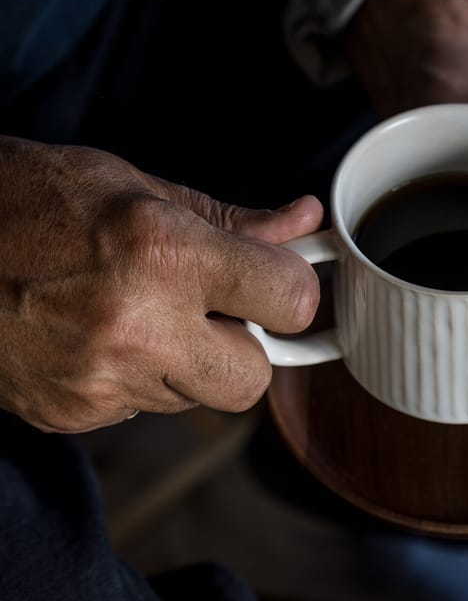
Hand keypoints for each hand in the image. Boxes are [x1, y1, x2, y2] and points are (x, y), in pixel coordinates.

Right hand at [0, 136, 323, 432]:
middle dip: (246, 347)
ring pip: (195, 398)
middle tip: (210, 307)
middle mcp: (137, 327)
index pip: (288, 299)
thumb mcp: (137, 186)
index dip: (293, 288)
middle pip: (252, 380)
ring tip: (136, 310)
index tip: (275, 278)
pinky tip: (96, 335)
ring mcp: (100, 381)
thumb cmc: (31, 199)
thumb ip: (230, 220)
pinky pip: (140, 409)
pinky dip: (135, 379)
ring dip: (187, 361)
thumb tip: (302, 225)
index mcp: (163, 252)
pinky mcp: (71, 414)